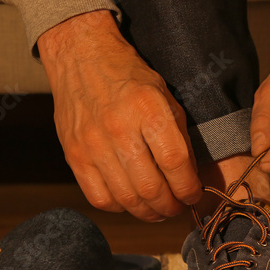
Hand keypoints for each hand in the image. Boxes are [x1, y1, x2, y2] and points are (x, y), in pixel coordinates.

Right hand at [38, 10, 202, 220]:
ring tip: (158, 210)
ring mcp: (93, 144)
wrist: (81, 57)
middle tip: (178, 208)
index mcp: (148, 110)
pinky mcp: (74, 155)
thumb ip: (177, 134)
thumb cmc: (129, 76)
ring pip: (126, 198)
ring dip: (148, 212)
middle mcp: (119, 129)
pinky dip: (119, 207)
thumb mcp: (164, 95)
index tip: (195, 194)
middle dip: (171, 206)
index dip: (189, 187)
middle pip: (151, 187)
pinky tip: (130, 202)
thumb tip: (189, 176)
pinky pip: (98, 196)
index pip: (175, 162)